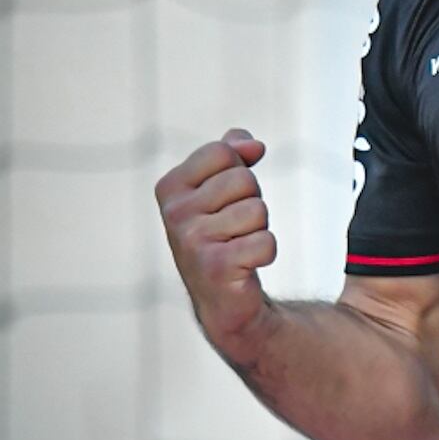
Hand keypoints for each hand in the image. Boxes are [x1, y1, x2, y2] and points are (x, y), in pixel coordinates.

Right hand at [155, 128, 277, 357]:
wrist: (222, 295)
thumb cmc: (223, 232)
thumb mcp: (221, 185)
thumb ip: (233, 152)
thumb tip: (253, 144)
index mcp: (171, 186)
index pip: (223, 152)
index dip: (240, 170)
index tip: (227, 197)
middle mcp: (174, 212)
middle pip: (244, 180)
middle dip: (252, 201)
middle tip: (235, 227)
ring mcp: (191, 240)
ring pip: (258, 210)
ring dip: (259, 228)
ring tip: (238, 244)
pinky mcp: (214, 266)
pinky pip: (266, 242)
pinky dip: (265, 252)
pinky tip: (245, 264)